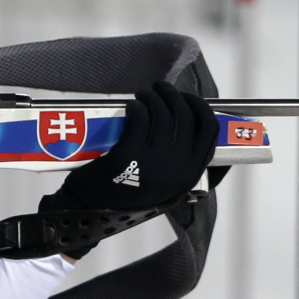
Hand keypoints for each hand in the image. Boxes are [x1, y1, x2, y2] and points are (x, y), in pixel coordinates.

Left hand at [39, 81, 218, 256]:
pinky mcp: (126, 157)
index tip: (188, 97)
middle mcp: (175, 169)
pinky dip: (136, 106)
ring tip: (143, 95)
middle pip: (185, 116)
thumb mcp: (164, 185)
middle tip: (160, 88)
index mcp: (189, 175)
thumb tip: (191, 124)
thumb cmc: (126, 193)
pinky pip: (139, 118)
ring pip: (162, 114)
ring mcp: (152, 163)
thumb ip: (180, 162)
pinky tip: (132, 106)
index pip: (209, 131)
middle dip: (173, 95)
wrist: (89, 210)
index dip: (200, 107)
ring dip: (152, 97)